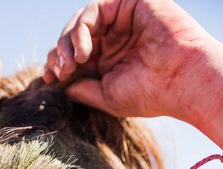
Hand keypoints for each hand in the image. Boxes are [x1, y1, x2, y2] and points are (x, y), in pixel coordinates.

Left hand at [44, 0, 217, 121]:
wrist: (181, 80)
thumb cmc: (149, 94)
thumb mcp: (106, 97)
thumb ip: (82, 89)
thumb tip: (61, 87)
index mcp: (109, 60)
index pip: (74, 56)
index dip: (57, 64)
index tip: (49, 79)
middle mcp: (114, 38)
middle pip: (73, 37)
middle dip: (59, 54)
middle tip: (59, 71)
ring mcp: (120, 20)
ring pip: (80, 22)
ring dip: (68, 42)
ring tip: (72, 64)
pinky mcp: (128, 4)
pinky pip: (93, 10)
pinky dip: (82, 30)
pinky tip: (84, 52)